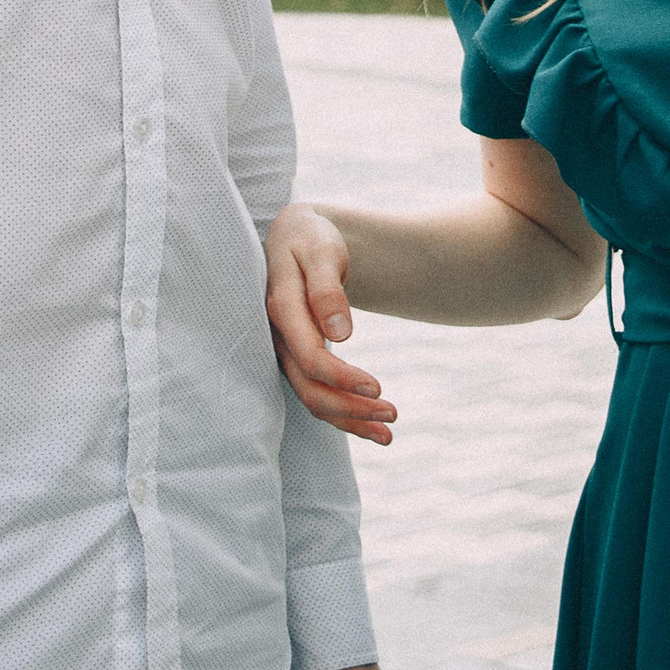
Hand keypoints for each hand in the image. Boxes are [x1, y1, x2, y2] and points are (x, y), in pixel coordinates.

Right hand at [266, 203, 396, 444]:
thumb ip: (327, 290)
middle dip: (350, 408)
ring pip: (311, 397)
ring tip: (388, 433)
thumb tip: (340, 335)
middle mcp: (277, 337)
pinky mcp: (295, 356)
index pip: (308, 357)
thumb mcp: (321, 251)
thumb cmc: (311, 238)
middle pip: (309, 387)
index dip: (342, 378)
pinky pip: (316, 391)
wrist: (296, 235)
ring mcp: (283, 350)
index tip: (378, 387)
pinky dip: (343, 412)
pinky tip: (371, 426)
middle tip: (392, 415)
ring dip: (348, 419)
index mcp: (280, 309)